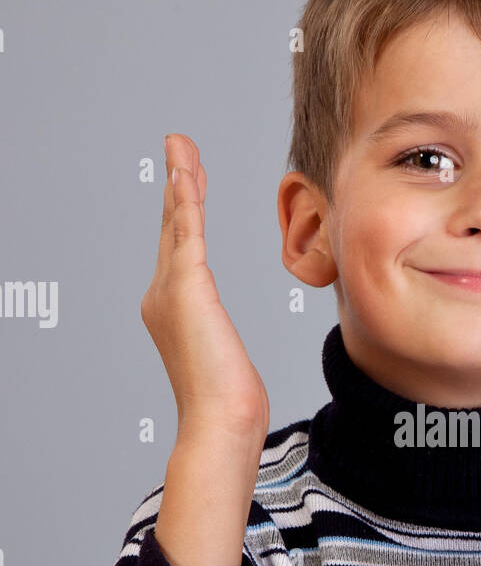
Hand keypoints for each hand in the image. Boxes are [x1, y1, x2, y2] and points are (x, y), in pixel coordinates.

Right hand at [141, 133, 269, 443]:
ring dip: (180, 179)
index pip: (181, 248)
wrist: (219, 421)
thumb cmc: (228, 403)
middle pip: (173, 227)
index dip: (185, 212)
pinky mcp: (187, 286)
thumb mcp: (227, 363)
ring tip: (180, 145)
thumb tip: (232, 358)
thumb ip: (224, 344)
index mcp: (173, 310)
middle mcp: (163, 296)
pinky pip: (187, 230)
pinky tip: (187, 172)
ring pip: (176, 221)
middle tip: (180, 148)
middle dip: (178, 184)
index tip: (192, 182)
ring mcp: (170, 290)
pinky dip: (187, 197)